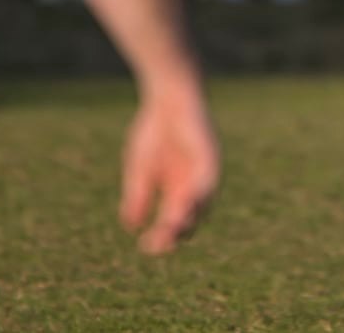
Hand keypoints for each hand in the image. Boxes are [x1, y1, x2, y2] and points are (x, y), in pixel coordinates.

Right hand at [119, 80, 219, 255]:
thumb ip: (137, 195)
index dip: (162, 236)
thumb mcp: (140, 168)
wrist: (168, 97)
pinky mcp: (211, 157)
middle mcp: (194, 187)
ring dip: (187, 219)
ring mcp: (205, 173)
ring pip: (201, 205)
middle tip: (157, 245)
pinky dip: (198, 195)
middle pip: (190, 219)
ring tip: (171, 231)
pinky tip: (187, 204)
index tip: (145, 246)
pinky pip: (208, 181)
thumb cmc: (155, 130)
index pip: (174, 223)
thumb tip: (131, 226)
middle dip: (174, 234)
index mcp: (178, 193)